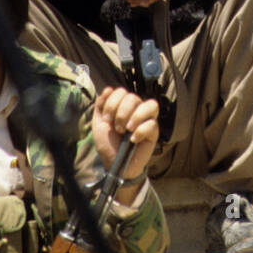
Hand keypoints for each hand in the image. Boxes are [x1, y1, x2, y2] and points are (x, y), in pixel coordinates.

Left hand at [93, 87, 158, 204]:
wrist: (114, 164)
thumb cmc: (108, 144)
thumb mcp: (99, 124)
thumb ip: (101, 105)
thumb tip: (108, 89)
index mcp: (123, 106)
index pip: (121, 91)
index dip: (112, 103)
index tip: (106, 119)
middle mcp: (136, 110)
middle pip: (134, 97)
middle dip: (121, 112)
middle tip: (117, 128)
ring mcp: (147, 120)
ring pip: (151, 104)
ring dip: (135, 116)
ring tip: (127, 129)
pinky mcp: (154, 132)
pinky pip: (152, 124)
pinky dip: (141, 131)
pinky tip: (132, 139)